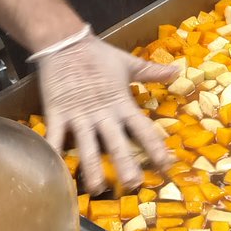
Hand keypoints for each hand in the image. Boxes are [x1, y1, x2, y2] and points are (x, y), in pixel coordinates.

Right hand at [32, 27, 177, 193]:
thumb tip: (177, 70)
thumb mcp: (127, 63)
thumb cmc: (98, 55)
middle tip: (134, 184)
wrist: (64, 42)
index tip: (167, 164)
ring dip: (92, 167)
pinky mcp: (56, 113)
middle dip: (125, 164)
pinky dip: (53, 154)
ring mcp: (78, 115)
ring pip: (87, 146)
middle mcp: (102, 113)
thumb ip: (151, 72)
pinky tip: (54, 172)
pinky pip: (54, 137)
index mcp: (121, 102)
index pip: (143, 128)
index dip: (156, 146)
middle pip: (117, 143)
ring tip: (96, 188)